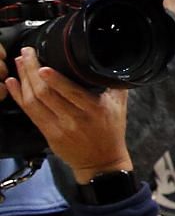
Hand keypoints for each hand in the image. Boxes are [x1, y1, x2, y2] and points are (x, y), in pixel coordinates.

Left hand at [3, 48, 130, 182]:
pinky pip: (29, 113)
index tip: (43, 65)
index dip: (54, 79)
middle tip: (26, 53)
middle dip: (32, 71)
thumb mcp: (120, 106)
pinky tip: (13, 83)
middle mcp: (75, 119)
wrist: (102, 162)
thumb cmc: (111, 132)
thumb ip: (114, 84)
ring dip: (23, 80)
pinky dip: (19, 96)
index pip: (70, 92)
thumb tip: (109, 62)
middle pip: (46, 94)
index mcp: (94, 110)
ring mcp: (59, 128)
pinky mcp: (48, 134)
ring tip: (19, 63)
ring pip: (34, 102)